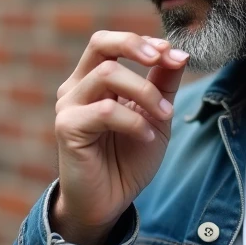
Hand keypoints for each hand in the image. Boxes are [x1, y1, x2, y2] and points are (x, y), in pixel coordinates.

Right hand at [52, 31, 188, 244]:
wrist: (110, 202)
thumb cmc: (128, 159)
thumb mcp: (155, 116)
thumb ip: (162, 84)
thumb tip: (179, 53)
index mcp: (94, 80)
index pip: (112, 43)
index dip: (144, 42)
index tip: (173, 55)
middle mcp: (77, 88)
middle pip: (99, 43)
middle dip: (135, 45)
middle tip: (164, 59)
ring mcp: (69, 106)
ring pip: (107, 74)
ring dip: (145, 92)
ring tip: (164, 116)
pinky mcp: (67, 128)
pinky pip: (105, 111)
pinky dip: (133, 120)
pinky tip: (145, 137)